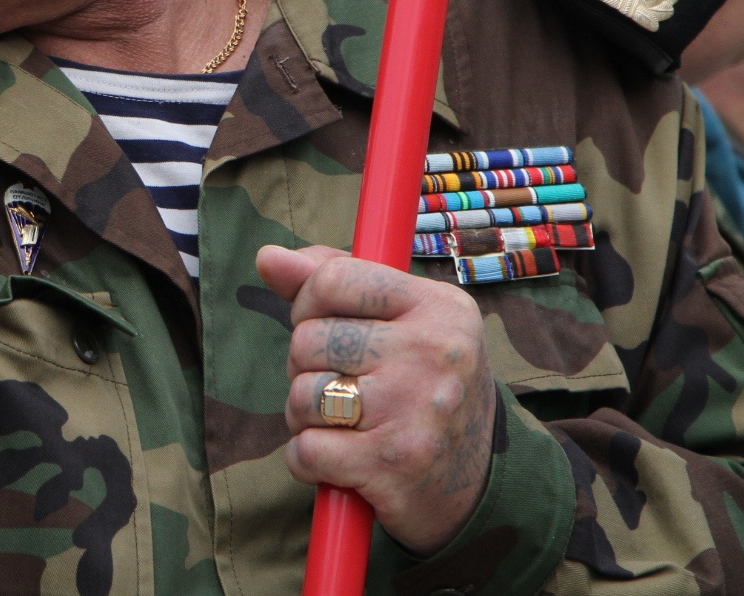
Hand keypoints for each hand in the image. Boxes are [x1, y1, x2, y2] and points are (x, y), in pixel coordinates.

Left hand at [256, 245, 496, 555]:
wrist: (477, 485)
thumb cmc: (423, 387)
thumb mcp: (402, 321)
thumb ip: (334, 281)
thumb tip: (267, 257)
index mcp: (439, 306)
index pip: (334, 278)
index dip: (308, 303)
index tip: (324, 325)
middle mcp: (433, 352)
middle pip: (308, 338)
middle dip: (305, 365)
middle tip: (342, 385)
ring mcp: (415, 409)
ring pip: (302, 394)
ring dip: (304, 415)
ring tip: (341, 423)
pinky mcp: (392, 465)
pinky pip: (305, 449)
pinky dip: (307, 459)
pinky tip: (340, 460)